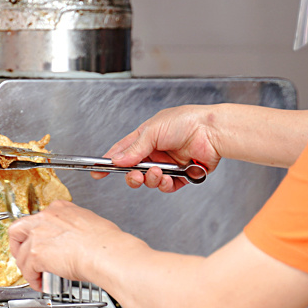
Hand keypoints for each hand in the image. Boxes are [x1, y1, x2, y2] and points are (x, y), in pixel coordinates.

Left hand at [8, 201, 136, 287]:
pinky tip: (40, 284)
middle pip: (18, 230)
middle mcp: (45, 218)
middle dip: (18, 246)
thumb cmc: (106, 242)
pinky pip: (27, 269)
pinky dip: (32, 279)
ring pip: (22, 253)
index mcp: (60, 209)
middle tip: (25, 257)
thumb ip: (75, 228)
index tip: (40, 242)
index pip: (39, 218)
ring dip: (27, 267)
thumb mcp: (90, 223)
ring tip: (37, 276)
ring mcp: (38, 234)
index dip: (36, 233)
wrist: (105, 253)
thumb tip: (76, 240)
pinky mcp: (36, 253)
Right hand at [98, 106, 221, 192]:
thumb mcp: (152, 131)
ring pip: (150, 181)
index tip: (96, 172)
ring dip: (150, 179)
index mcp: (146, 137)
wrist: (211, 131)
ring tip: (157, 172)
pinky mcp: (182, 175)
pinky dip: (164, 185)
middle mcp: (156, 152)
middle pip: (134, 171)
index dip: (109, 162)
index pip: (122, 151)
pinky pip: (167, 187)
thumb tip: (117, 160)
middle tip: (134, 176)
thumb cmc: (185, 121)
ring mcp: (168, 164)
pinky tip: (168, 177)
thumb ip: (134, 148)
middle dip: (132, 176)